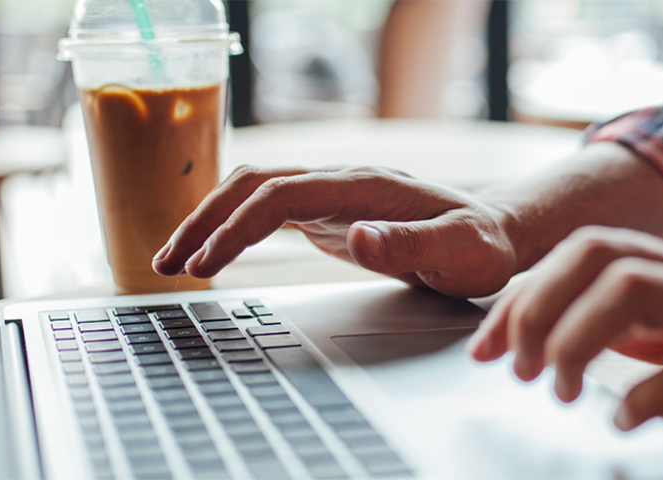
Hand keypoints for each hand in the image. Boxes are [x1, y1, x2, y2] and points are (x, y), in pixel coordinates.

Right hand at [152, 165, 519, 296]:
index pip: (281, 195)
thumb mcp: (460, 252)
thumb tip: (357, 237)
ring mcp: (332, 195)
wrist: (495, 233)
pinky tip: (212, 252)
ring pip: (253, 193)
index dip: (238, 227)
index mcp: (365, 186)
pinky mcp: (329, 213)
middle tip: (167, 263)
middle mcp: (341, 181)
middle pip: (253, 184)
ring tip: (174, 261)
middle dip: (204, 220)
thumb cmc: (482, 245)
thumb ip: (411, 244)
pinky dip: (232, 228)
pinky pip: (268, 211)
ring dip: (210, 221)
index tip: (209, 263)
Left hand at [467, 226, 662, 461]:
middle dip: (534, 306)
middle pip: (597, 254)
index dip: (525, 293)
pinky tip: (624, 419)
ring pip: (633, 290)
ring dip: (572, 340)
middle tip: (511, 368)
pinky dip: (644, 391)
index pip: (588, 252)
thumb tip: (604, 346)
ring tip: (552, 390)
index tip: (485, 345)